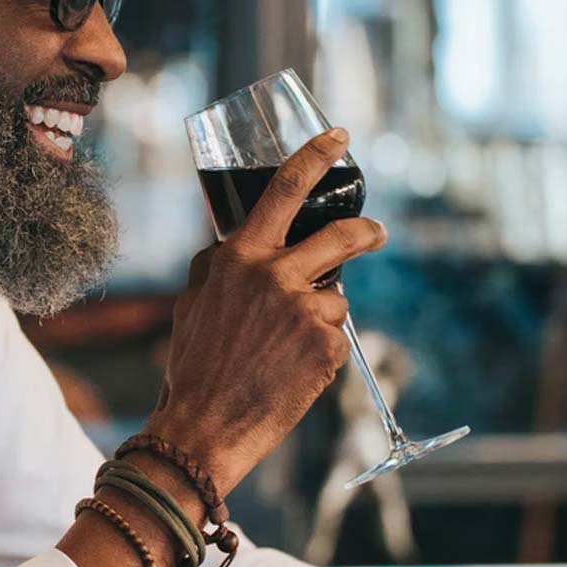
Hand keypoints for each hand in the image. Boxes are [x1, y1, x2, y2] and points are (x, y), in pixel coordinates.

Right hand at [147, 128, 385, 495]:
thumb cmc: (193, 368)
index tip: (339, 138)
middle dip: (366, 231)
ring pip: (336, 297)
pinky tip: (291, 372)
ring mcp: (304, 310)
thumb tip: (228, 249)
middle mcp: (275, 276)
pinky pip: (335, 337)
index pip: (283, 190)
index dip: (315, 157)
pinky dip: (319, 352)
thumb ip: (215, 269)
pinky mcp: (325, 347)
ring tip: (286, 352)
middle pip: (342, 235)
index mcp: (239, 258)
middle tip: (375, 233)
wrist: (203, 428)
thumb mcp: (191, 305)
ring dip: (320, 317)